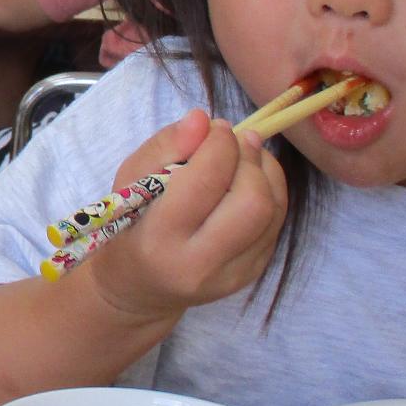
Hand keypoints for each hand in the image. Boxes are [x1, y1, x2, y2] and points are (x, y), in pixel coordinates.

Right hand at [85, 110, 287, 326]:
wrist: (140, 287)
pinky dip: (269, 191)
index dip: (220, 144)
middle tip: (236, 141)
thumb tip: (203, 119)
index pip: (206, 182)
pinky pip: (276, 222)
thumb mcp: (129, 181)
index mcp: (160, 239)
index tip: (216, 127)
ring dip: (265, 171)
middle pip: (252, 202)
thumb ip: (164, 146)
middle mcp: (200, 264)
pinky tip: (247, 182)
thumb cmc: (130, 225)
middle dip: (250, 159)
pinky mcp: (252, 274)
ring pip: (273, 211)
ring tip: (244, 157)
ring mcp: (232, 274)